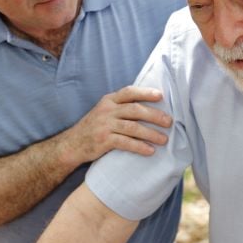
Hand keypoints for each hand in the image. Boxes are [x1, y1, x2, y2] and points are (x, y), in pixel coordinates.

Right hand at [58, 86, 172, 167]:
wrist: (72, 144)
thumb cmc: (95, 126)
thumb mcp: (106, 111)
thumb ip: (123, 106)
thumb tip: (151, 106)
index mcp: (109, 100)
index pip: (129, 92)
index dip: (145, 92)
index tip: (161, 95)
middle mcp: (107, 110)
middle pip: (135, 110)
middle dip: (154, 115)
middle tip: (169, 122)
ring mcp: (105, 125)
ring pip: (133, 127)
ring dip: (151, 134)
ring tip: (164, 140)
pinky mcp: (103, 141)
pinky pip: (125, 142)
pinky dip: (139, 146)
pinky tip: (150, 151)